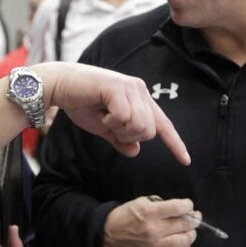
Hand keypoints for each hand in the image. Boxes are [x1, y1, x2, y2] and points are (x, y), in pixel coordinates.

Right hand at [34, 62, 189, 165]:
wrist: (60, 86)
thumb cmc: (81, 103)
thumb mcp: (104, 128)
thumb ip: (120, 139)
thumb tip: (136, 151)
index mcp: (140, 99)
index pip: (163, 124)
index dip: (174, 143)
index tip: (186, 160)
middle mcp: (140, 90)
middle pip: (149, 131)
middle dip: (128, 136)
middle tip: (109, 125)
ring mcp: (130, 88)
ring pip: (139, 126)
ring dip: (118, 129)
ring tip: (104, 116)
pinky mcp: (118, 87)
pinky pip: (123, 117)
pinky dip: (109, 121)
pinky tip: (100, 111)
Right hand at [101, 196, 198, 246]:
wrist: (111, 234)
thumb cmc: (127, 215)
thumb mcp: (141, 201)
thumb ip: (161, 203)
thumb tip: (181, 208)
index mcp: (150, 212)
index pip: (179, 208)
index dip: (188, 205)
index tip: (187, 205)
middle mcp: (154, 229)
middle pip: (186, 224)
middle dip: (194, 218)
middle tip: (193, 215)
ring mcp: (156, 244)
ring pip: (186, 240)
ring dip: (191, 233)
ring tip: (188, 228)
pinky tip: (181, 241)